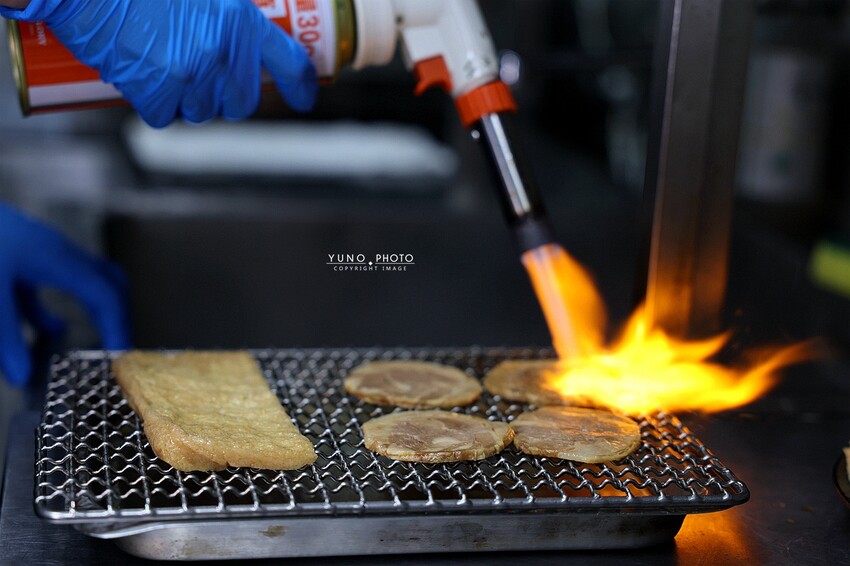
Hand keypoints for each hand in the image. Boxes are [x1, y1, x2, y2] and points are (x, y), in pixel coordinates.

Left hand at [0, 204, 129, 385]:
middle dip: (117, 315)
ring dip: (90, 311)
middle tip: (118, 347)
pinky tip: (45, 330)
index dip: (117, 326)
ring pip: (84, 280)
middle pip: (108, 281)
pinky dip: (52, 310)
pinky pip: (51, 282)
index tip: (118, 357)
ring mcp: (39, 250)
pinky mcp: (20, 253)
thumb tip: (21, 376)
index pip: (104, 294)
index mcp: (55, 258)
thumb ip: (5, 336)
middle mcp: (55, 251)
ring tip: (91, 341)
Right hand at [1, 0, 317, 126]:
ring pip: (204, 112)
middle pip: (242, 102)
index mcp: (241, 22)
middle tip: (205, 75)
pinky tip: (143, 77)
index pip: (290, 63)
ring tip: (168, 67)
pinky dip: (156, 105)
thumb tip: (244, 41)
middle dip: (227, 96)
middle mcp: (223, 54)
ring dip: (190, 100)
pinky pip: (166, 116)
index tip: (304, 98)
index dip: (301, 86)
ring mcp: (191, 78)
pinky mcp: (158, 96)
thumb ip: (229, 18)